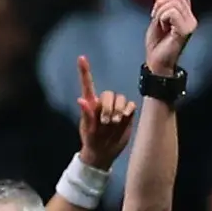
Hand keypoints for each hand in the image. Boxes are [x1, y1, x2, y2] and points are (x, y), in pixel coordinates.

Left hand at [76, 55, 135, 169]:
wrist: (105, 152)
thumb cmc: (92, 141)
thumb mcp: (87, 131)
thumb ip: (85, 115)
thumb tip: (81, 100)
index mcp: (91, 105)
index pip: (88, 85)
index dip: (85, 71)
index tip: (81, 57)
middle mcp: (103, 103)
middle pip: (109, 94)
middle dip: (109, 107)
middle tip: (106, 122)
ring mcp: (116, 107)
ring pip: (121, 98)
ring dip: (118, 110)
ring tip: (115, 123)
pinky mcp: (127, 113)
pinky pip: (130, 105)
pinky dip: (128, 110)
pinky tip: (124, 119)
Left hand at [145, 0, 196, 75]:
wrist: (156, 63)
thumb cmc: (157, 44)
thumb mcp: (158, 19)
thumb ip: (163, 6)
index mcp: (186, 15)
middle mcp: (191, 19)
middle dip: (161, 3)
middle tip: (155, 16)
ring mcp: (190, 25)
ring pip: (174, 3)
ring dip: (160, 12)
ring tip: (159, 24)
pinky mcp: (185, 30)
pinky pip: (172, 13)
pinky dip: (162, 17)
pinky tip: (162, 27)